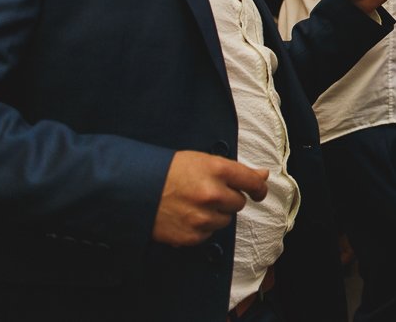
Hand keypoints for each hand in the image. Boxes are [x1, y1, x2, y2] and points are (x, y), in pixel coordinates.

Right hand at [152, 150, 268, 246]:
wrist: (133, 189)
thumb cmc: (168, 171)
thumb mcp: (202, 160)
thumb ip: (235, 170)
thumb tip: (263, 175)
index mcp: (216, 170)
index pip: (252, 182)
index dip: (258, 188)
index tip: (258, 191)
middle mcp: (212, 194)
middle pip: (238, 202)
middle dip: (228, 198)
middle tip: (208, 192)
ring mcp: (202, 217)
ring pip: (225, 220)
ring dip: (215, 213)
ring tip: (193, 203)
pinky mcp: (191, 235)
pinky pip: (209, 233)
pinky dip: (201, 226)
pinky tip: (185, 215)